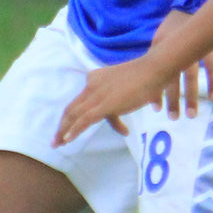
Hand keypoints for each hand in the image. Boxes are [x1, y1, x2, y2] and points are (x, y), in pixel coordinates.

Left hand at [54, 57, 175, 144]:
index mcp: (96, 78)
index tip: (81, 130)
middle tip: (56, 140)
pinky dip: (74, 130)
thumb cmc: (149, 77)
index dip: (80, 117)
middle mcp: (92, 85)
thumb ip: (129, 105)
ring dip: (64, 130)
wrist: (155, 68)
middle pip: (72, 108)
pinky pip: (84, 120)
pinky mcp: (104, 104)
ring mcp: (97, 94)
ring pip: (73, 114)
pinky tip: (68, 140)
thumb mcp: (134, 91)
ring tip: (58, 144)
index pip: (84, 101)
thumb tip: (143, 117)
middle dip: (63, 125)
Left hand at [154, 10, 212, 119]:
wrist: (193, 6)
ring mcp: (194, 53)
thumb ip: (155, 56)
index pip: (157, 76)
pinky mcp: (210, 51)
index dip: (156, 92)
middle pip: (174, 81)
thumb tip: (149, 76)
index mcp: (161, 50)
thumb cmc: (174, 25)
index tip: (155, 108)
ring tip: (192, 114)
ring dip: (192, 97)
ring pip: (192, 78)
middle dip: (173, 100)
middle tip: (172, 118)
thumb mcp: (159, 38)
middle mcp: (177, 53)